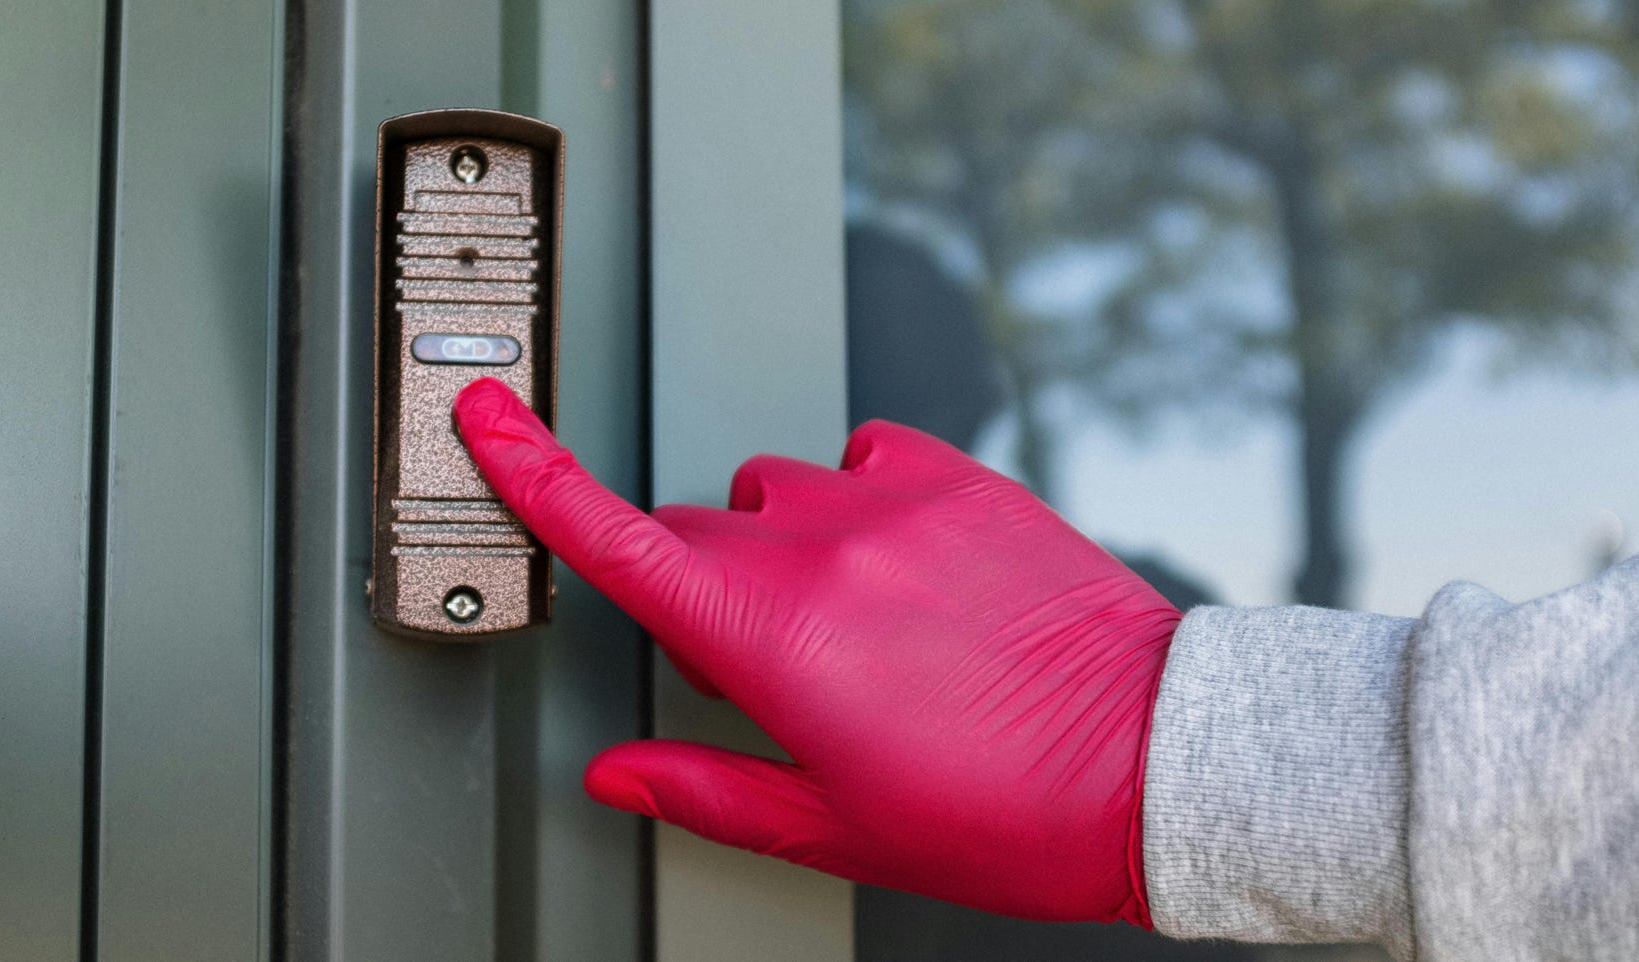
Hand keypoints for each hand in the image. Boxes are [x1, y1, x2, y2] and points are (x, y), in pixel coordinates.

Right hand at [454, 378, 1178, 925]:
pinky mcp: (961, 478)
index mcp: (774, 637)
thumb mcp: (833, 829)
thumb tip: (617, 774)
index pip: (619, 539)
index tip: (485, 412)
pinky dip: (855, 502)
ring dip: (776, 541)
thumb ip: (703, 791)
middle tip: (764, 666)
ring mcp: (896, 501)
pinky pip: (863, 456)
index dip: (532, 470)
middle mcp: (824, 548)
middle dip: (696, 587)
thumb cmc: (1005, 813)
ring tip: (847, 616)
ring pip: (772, 487)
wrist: (1153, 762)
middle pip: (692, 527)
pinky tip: (899, 566)